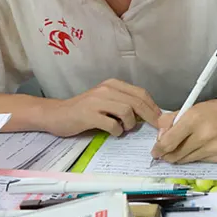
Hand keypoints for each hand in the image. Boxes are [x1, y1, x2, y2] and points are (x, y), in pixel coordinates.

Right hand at [42, 79, 161, 136]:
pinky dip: (117, 131)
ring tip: (124, 129)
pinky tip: (113, 132)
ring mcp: (97, 101)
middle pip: (137, 102)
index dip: (153, 106)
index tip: (160, 119)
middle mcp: (106, 89)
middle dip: (149, 116)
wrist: (56, 114)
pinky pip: (112, 124)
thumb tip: (147, 115)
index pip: (140, 93)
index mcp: (112, 84)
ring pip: (127, 111)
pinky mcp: (88, 115)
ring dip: (130, 124)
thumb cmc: (83, 110)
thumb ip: (123, 103)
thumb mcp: (105, 101)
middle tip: (154, 128)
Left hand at [152, 91, 216, 162]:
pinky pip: (198, 161)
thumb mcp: (190, 108)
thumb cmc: (213, 110)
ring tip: (181, 148)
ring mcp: (213, 148)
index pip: (168, 142)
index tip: (155, 151)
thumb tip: (160, 138)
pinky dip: (194, 156)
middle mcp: (204, 135)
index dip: (158, 149)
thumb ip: (171, 121)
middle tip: (164, 152)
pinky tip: (199, 146)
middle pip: (175, 155)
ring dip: (179, 157)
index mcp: (193, 119)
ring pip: (185, 160)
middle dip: (166, 156)